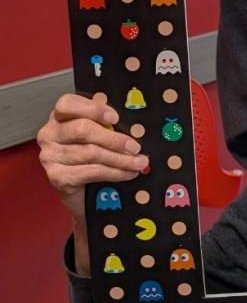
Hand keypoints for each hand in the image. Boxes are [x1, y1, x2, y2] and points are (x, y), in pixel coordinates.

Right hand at [37, 93, 147, 274]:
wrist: (92, 204)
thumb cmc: (102, 165)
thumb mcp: (107, 140)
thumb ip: (110, 120)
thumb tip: (124, 98)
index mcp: (61, 118)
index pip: (68, 103)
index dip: (92, 106)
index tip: (114, 114)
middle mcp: (50, 136)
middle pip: (85, 130)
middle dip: (116, 138)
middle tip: (138, 146)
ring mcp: (50, 158)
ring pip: (91, 152)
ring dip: (121, 158)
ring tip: (140, 163)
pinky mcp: (58, 180)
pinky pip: (89, 172)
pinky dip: (113, 172)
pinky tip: (128, 174)